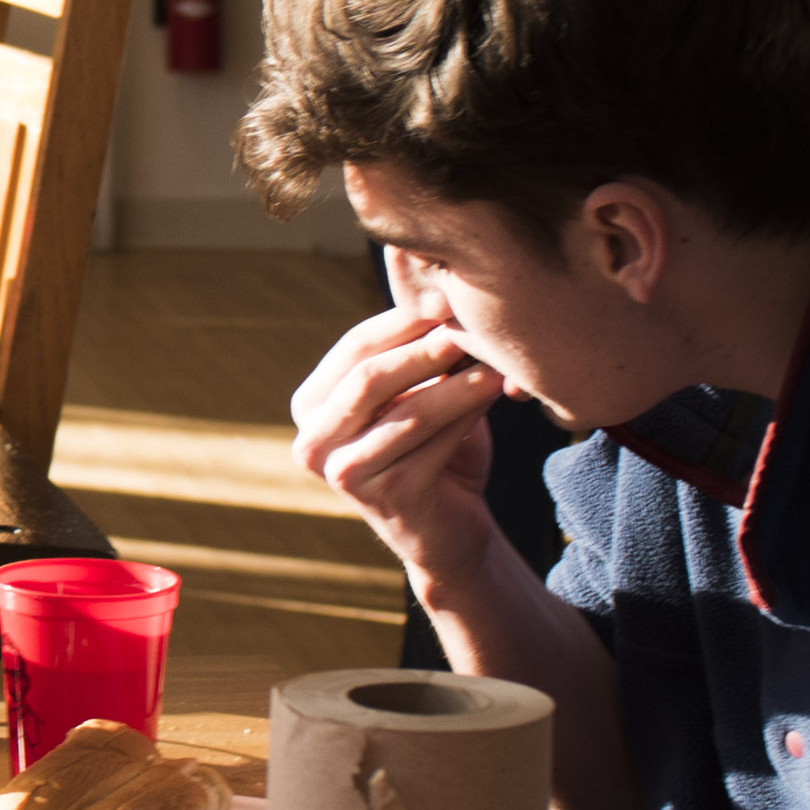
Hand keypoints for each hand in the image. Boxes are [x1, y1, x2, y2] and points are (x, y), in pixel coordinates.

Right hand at [286, 304, 510, 589]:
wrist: (448, 530)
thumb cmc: (432, 450)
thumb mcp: (415, 393)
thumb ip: (413, 346)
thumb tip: (429, 278)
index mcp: (312, 407)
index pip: (354, 348)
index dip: (402, 319)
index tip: (449, 296)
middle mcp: (312, 442)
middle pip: (369, 378)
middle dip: (424, 347)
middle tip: (468, 322)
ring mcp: (343, 474)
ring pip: (407, 411)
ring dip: (456, 380)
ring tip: (495, 357)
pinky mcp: (385, 498)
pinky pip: (434, 443)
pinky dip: (469, 413)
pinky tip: (497, 390)